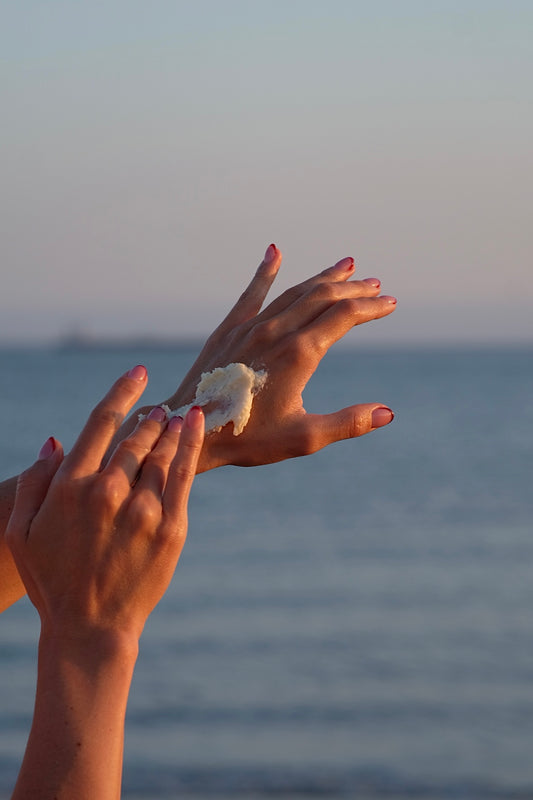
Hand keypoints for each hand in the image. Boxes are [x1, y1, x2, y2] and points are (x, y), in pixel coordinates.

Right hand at [6, 366, 203, 642]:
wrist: (91, 627)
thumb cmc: (52, 580)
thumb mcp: (21, 532)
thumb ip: (33, 482)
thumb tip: (54, 441)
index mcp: (71, 485)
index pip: (100, 422)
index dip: (122, 392)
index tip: (138, 374)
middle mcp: (108, 490)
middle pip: (136, 436)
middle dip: (150, 416)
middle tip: (160, 407)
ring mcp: (143, 508)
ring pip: (161, 452)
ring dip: (171, 427)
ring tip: (179, 412)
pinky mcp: (171, 526)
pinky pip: (183, 475)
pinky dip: (191, 444)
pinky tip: (196, 425)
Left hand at [160, 245, 395, 469]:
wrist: (191, 428)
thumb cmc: (248, 438)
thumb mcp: (304, 438)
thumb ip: (347, 423)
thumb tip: (387, 412)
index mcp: (299, 354)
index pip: (344, 316)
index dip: (371, 307)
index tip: (390, 302)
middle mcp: (277, 331)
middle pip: (323, 296)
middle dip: (354, 289)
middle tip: (376, 284)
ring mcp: (251, 327)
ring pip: (294, 291)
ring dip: (323, 278)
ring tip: (347, 267)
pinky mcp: (229, 329)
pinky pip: (252, 293)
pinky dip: (266, 271)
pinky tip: (275, 251)